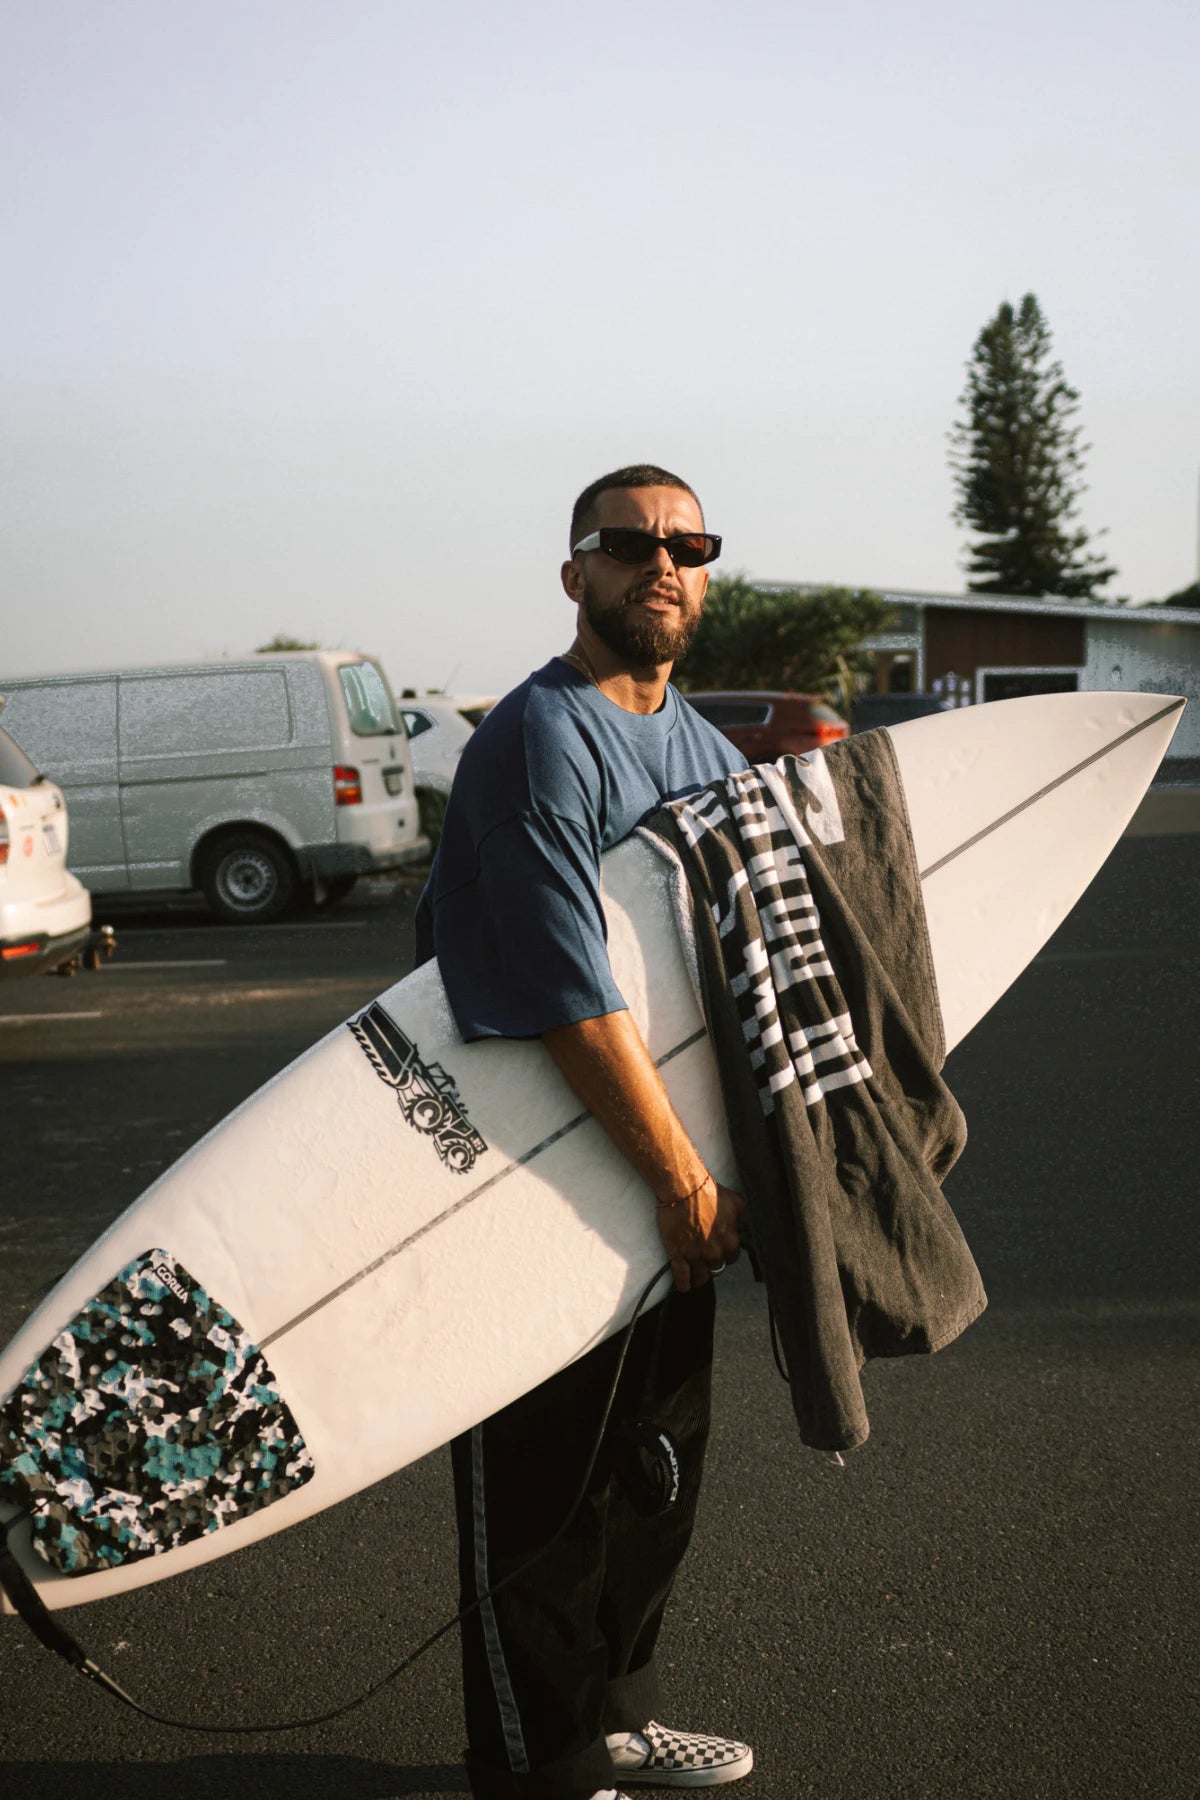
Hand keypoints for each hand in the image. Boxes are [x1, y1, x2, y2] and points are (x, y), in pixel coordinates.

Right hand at [655, 1175, 744, 1292]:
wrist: (683, 1188)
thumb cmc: (709, 1192)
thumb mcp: (736, 1202)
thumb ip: (744, 1218)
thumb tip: (750, 1226)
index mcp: (730, 1241)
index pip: (732, 1258)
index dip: (726, 1255)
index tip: (720, 1252)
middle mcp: (714, 1252)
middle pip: (717, 1269)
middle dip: (712, 1265)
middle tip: (706, 1259)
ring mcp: (695, 1255)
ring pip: (701, 1277)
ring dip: (699, 1277)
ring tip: (696, 1276)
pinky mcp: (678, 1254)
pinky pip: (682, 1276)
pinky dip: (683, 1284)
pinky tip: (684, 1286)